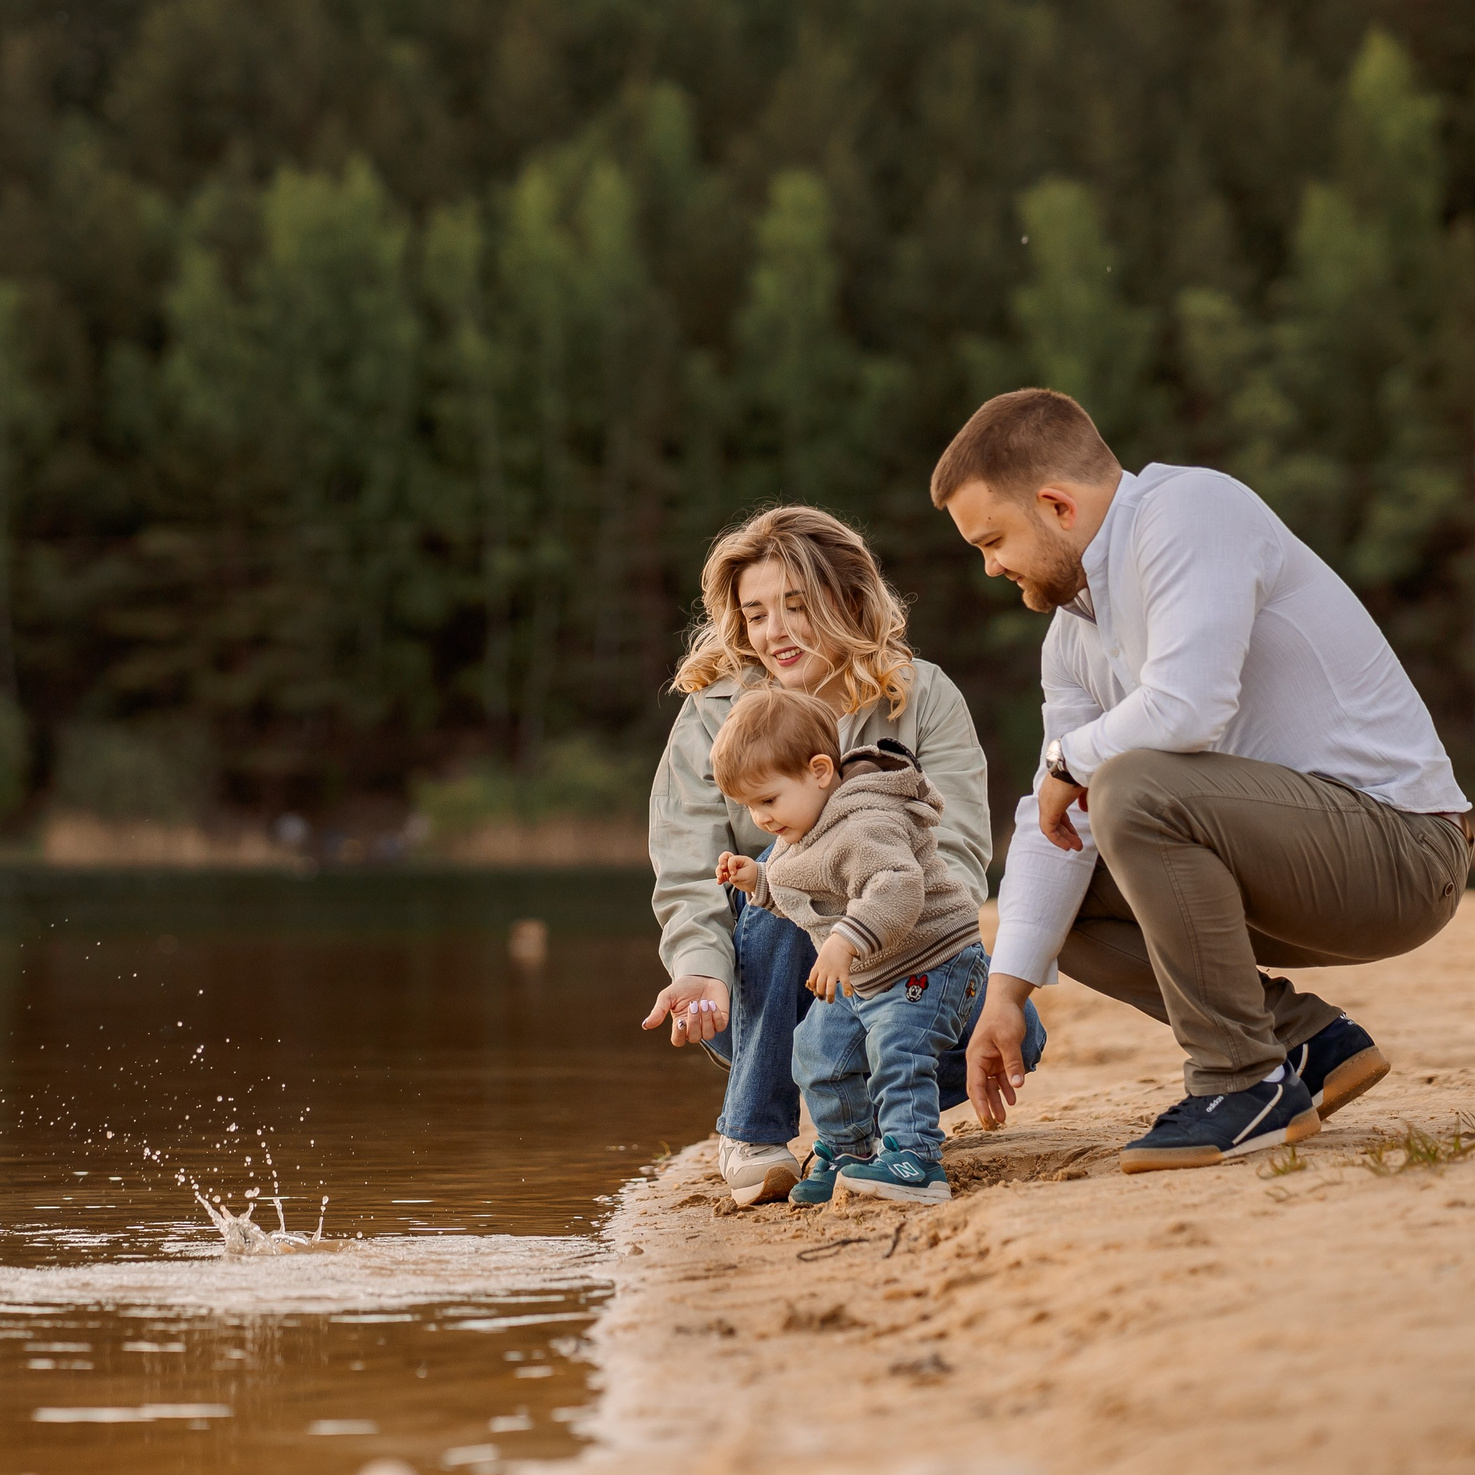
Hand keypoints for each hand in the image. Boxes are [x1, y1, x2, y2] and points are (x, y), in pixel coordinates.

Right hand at [642, 975, 730, 1045]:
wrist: (702, 975)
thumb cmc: (683, 987)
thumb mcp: (668, 996)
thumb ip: (658, 1011)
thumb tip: (645, 1025)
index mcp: (680, 1025)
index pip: (678, 1041)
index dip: (679, 1034)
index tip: (681, 1020)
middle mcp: (694, 1029)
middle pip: (694, 1038)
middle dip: (694, 1021)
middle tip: (694, 1004)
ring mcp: (708, 1025)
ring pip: (708, 1035)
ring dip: (706, 1019)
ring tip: (704, 1002)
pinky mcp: (721, 1020)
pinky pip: (720, 1026)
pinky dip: (716, 1016)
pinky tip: (712, 1003)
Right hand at [715, 851, 758, 892]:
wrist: (756, 883)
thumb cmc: (754, 875)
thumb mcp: (747, 874)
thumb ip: (737, 875)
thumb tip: (730, 878)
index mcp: (741, 859)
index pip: (731, 859)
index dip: (730, 866)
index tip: (734, 873)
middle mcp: (735, 863)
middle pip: (724, 858)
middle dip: (721, 862)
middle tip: (722, 868)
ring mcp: (731, 869)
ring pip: (721, 868)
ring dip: (718, 872)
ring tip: (720, 878)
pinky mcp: (729, 876)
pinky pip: (722, 876)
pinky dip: (720, 879)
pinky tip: (719, 882)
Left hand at [806, 933, 855, 1002]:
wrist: (841, 940)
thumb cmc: (833, 947)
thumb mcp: (823, 955)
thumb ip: (822, 963)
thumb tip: (822, 970)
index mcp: (818, 966)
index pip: (812, 979)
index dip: (812, 986)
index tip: (814, 991)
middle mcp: (824, 970)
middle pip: (819, 985)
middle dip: (820, 994)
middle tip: (822, 999)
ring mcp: (833, 971)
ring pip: (829, 987)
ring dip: (830, 996)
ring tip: (830, 1001)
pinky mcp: (843, 971)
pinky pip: (845, 983)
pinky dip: (847, 990)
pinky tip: (848, 995)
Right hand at [967, 973, 1035, 1126]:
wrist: (1006, 1000)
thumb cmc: (1003, 1017)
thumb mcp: (1009, 1040)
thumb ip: (1012, 1064)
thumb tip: (1017, 1087)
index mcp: (976, 1058)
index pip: (976, 1086)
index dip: (980, 1104)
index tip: (985, 1120)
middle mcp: (979, 1061)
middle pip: (980, 1089)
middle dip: (986, 1107)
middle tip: (993, 1126)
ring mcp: (988, 1060)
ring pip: (990, 1086)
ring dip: (996, 1101)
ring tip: (1003, 1119)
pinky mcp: (998, 1057)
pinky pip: (1000, 1077)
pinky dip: (1006, 1088)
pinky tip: (1013, 1098)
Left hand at [1038, 774, 1087, 851]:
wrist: (1078, 762)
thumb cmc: (1083, 770)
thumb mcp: (1084, 786)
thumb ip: (1083, 798)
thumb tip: (1084, 809)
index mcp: (1055, 789)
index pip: (1059, 811)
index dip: (1067, 824)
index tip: (1075, 834)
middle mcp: (1047, 796)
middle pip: (1055, 819)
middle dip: (1066, 833)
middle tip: (1076, 843)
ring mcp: (1046, 803)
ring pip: (1051, 826)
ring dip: (1063, 838)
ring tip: (1074, 847)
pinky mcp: (1048, 810)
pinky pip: (1049, 830)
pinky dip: (1057, 839)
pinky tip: (1066, 846)